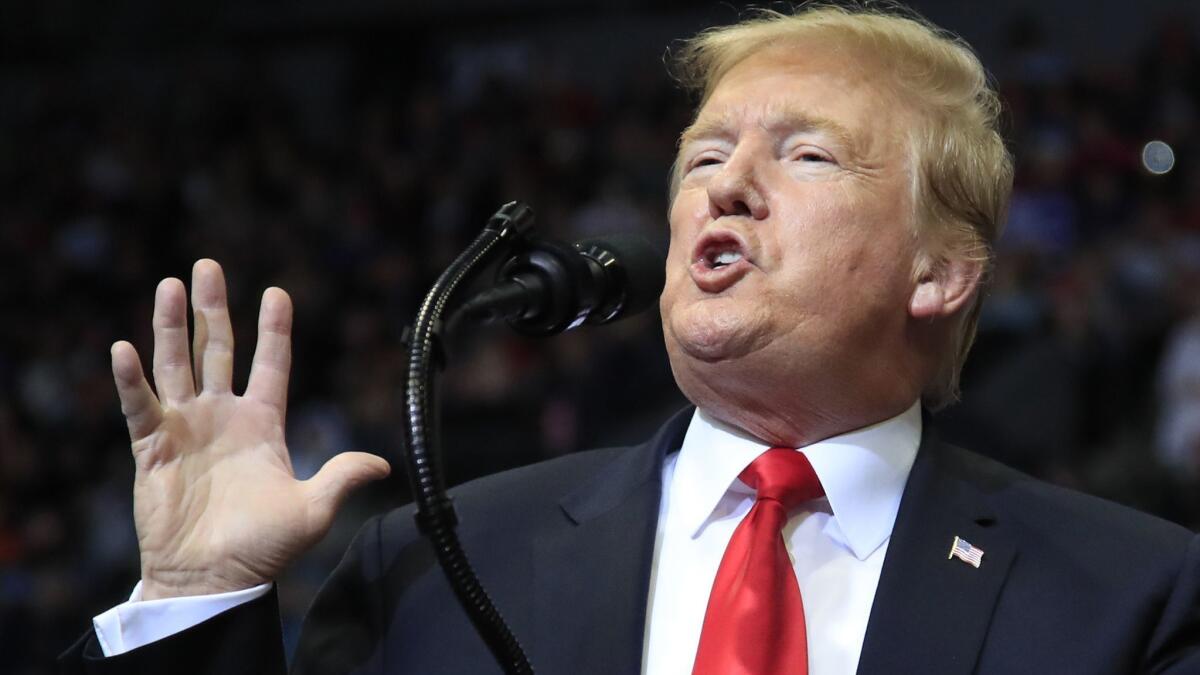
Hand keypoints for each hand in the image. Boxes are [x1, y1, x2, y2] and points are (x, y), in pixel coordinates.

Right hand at [112, 259, 389, 599]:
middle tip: (207, 265)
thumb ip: (342, 477)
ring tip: (170, 285)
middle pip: (217, 349)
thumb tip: (384, 466)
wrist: (212, 581)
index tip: (277, 292)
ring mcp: (185, 429)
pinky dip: (131, 379)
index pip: (271, 364)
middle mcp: (222, 417)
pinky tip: (125, 348)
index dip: (274, 329)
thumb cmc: (262, 548)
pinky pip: (139, 406)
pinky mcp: (151, 448)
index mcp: (263, 424)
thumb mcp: (313, 510)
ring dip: (171, 326)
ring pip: (176, 365)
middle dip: (213, 308)